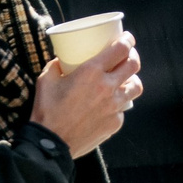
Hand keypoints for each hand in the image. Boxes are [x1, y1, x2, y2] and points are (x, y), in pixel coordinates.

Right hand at [32, 36, 142, 158]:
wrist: (51, 144)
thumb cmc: (47, 110)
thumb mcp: (46, 79)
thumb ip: (56, 65)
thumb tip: (62, 59)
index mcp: (91, 72)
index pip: (121, 49)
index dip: (127, 40)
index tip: (127, 38)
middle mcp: (107, 87)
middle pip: (133, 65)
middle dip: (133, 56)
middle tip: (127, 55)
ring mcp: (114, 106)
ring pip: (136, 87)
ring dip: (132, 79)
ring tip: (124, 79)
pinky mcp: (115, 123)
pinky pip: (123, 108)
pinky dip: (119, 103)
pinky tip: (110, 103)